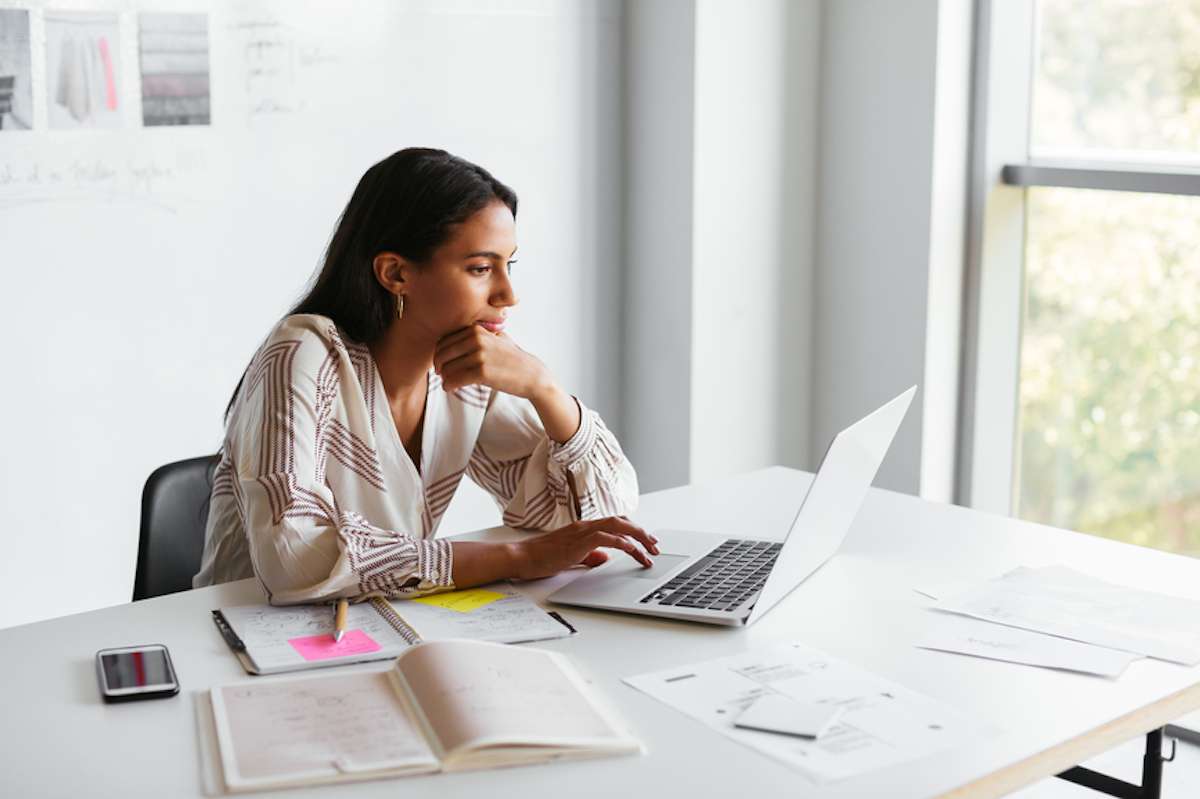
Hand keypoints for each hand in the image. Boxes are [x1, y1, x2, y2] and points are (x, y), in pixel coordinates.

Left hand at [434, 326, 549, 398]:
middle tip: (441, 374)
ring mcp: (480, 355)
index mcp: (477, 329)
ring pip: (447, 368)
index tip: (441, 363)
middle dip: (439, 365)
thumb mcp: (497, 337)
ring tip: (448, 383)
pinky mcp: (482, 372)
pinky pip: (454, 379)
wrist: (531, 375)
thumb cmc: (512, 358)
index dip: (439, 353)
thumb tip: (453, 338)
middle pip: (443, 353)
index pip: (445, 339)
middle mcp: (477, 339)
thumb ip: (478, 334)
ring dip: (444, 378)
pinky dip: (448, 386)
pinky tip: (450, 388)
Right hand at [506, 517, 660, 580]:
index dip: (634, 529)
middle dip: (642, 532)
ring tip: (650, 550)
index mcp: (584, 528)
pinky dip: (622, 542)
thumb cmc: (541, 558)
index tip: (647, 542)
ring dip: (638, 537)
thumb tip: (604, 558)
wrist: (522, 557)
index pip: (615, 522)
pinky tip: (632, 550)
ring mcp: (582, 531)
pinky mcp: (578, 541)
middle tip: (656, 546)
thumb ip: (589, 556)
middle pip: (622, 520)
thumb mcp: (571, 558)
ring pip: (618, 526)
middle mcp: (586, 525)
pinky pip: (606, 537)